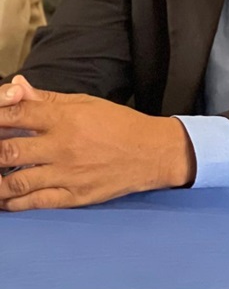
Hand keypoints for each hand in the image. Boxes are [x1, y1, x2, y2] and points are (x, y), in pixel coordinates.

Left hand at [0, 76, 193, 210]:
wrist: (153, 153)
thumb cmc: (119, 124)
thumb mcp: (85, 103)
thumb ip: (47, 99)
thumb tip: (16, 86)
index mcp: (65, 119)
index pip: (17, 115)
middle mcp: (63, 147)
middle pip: (10, 151)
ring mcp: (67, 174)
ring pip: (16, 181)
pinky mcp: (74, 196)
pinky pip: (36, 202)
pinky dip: (13, 202)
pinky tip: (4, 199)